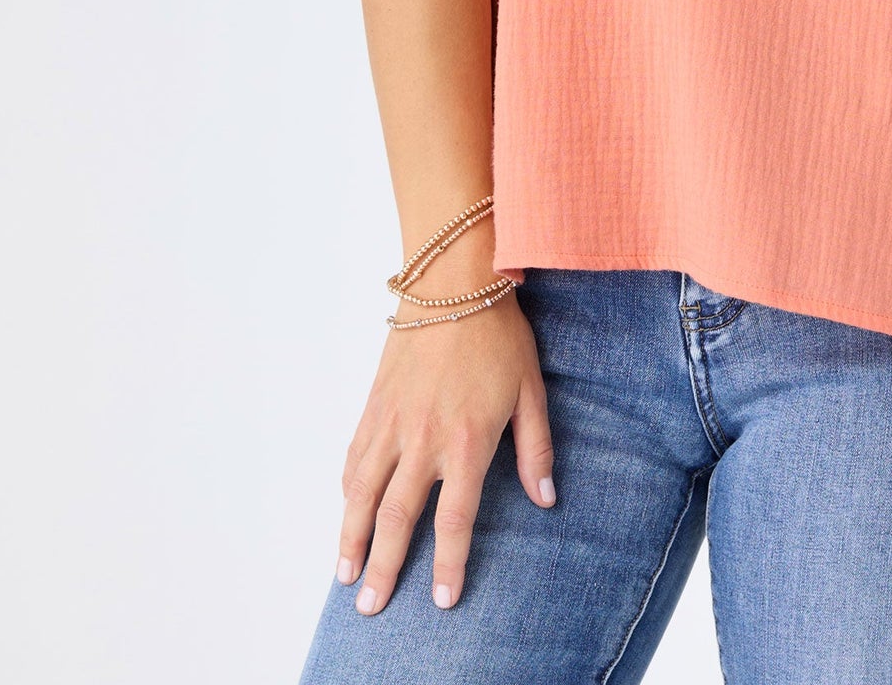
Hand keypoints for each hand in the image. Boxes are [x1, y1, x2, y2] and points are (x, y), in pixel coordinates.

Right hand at [337, 286, 554, 613]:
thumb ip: (535, 448)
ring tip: (346, 575)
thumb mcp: (531, 390)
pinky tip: (348, 512)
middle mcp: (423, 440)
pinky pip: (355, 458)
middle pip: (397, 519)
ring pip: (364, 494)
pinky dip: (348, 491)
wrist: (451, 285)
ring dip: (352, 538)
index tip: (442, 600)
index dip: (449, 563)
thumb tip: (545, 498)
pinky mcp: (374, 405)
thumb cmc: (498, 335)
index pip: (454, 519)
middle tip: (371, 607)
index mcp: (467, 442)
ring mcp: (392, 423)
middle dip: (385, 567)